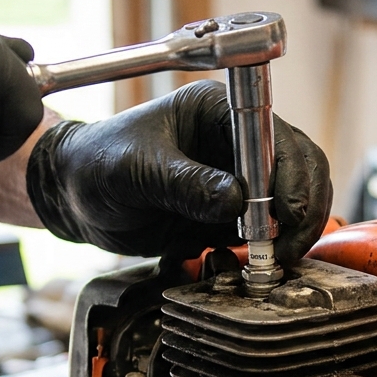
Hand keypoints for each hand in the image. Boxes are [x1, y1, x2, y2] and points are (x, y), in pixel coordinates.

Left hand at [26, 80, 331, 262]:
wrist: (75, 196)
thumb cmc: (96, 164)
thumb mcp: (136, 171)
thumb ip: (185, 184)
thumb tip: (239, 200)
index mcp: (217, 112)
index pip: (275, 137)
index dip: (289, 176)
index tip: (284, 215)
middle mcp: (237, 140)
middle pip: (300, 167)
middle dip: (301, 208)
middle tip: (285, 246)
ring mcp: (239, 177)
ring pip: (292, 201)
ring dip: (293, 232)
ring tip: (274, 259)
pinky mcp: (232, 213)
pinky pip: (268, 230)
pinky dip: (272, 249)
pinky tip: (258, 264)